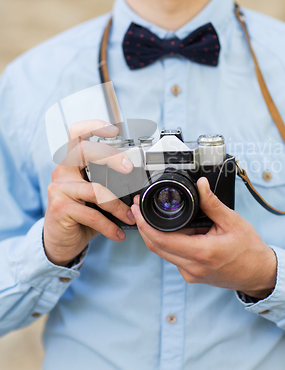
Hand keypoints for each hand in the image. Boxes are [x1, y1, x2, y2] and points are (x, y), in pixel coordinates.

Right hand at [44, 120, 134, 266]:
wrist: (60, 242)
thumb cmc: (80, 217)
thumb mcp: (96, 199)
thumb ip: (110, 187)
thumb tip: (139, 188)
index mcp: (72, 164)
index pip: (77, 134)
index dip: (93, 126)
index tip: (113, 130)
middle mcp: (62, 172)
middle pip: (84, 150)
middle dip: (111, 156)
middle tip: (129, 168)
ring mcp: (59, 189)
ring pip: (96, 189)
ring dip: (117, 205)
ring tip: (129, 217)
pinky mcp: (61, 208)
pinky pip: (93, 214)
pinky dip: (109, 225)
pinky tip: (117, 233)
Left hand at [131, 177, 276, 297]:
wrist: (259, 274)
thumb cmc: (249, 250)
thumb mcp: (232, 221)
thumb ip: (212, 203)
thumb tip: (201, 184)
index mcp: (201, 252)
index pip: (161, 240)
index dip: (145, 225)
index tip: (137, 210)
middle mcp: (191, 267)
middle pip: (156, 247)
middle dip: (144, 227)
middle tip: (139, 208)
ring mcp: (190, 274)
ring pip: (163, 252)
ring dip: (157, 234)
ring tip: (163, 215)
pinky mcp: (191, 275)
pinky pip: (173, 257)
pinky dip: (170, 242)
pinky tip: (180, 230)